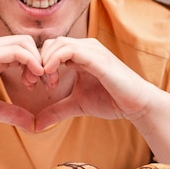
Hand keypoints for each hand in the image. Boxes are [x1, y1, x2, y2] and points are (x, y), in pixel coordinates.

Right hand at [0, 36, 39, 130]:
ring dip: (37, 61)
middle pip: (27, 42)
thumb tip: (34, 126)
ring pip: (25, 43)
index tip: (38, 84)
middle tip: (41, 82)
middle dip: (40, 59)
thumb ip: (14, 113)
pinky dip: (31, 61)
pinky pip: (17, 51)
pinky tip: (32, 78)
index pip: (23, 48)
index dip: (36, 64)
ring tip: (35, 82)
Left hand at [34, 37, 160, 129]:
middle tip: (34, 83)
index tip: (32, 84)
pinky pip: (69, 50)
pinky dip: (55, 61)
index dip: (37, 63)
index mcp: (82, 54)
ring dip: (45, 61)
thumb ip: (57, 110)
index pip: (51, 48)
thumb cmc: (112, 100)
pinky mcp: (97, 58)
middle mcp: (87, 47)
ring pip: (58, 43)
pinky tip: (51, 78)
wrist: (137, 103)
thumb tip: (35, 125)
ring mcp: (93, 50)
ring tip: (46, 82)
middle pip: (52, 42)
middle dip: (37, 61)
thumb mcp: (77, 104)